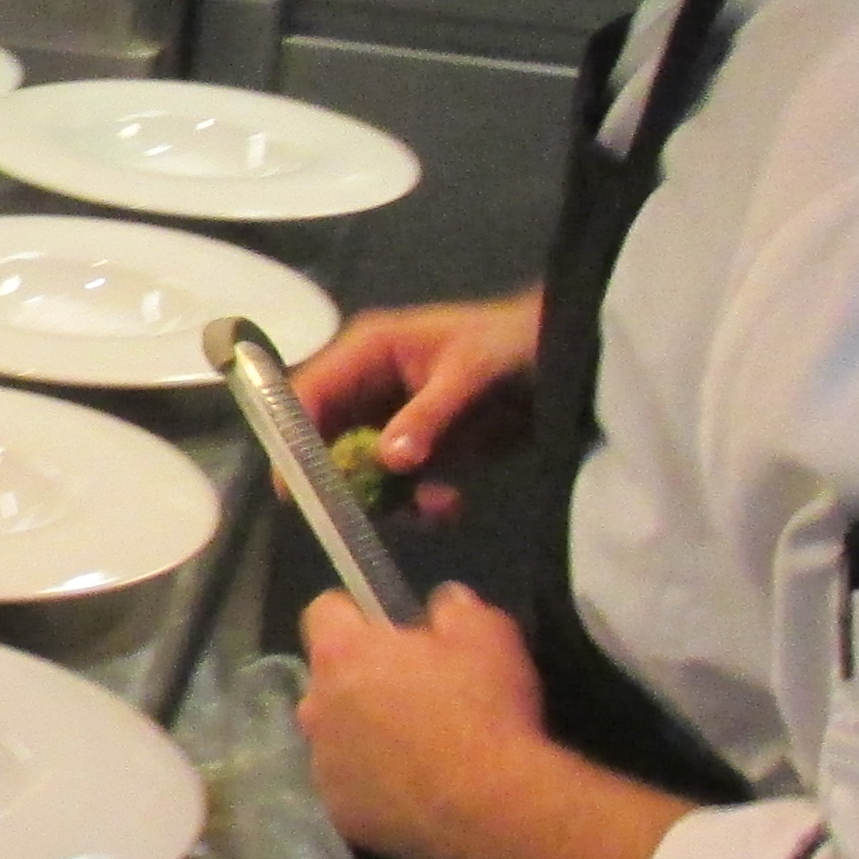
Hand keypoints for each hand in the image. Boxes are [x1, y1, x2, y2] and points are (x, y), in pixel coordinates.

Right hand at [291, 288, 543, 521]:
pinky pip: (395, 488)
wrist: (565, 359)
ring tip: (432, 506)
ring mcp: (390, 423)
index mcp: (368, 352)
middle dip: (340, 480)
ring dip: (385, 500)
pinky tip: (449, 506)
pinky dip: (416, 506)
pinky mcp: (417, 452)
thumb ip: (428, 415)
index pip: (309, 392)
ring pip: (357, 473)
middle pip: (323, 441)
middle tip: (358, 515)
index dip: (294, 436)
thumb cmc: (513, 344)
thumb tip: (388, 461)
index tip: (296, 483)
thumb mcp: (471, 372)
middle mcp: (367, 389)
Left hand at [294, 585, 690, 858]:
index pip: (322, 612)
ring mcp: (324, 766)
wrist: (493, 806)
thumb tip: (444, 604)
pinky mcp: (341, 814)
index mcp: (341, 654)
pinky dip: (375, 786)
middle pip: (329, 680)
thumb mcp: (489, 635)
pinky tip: (418, 792)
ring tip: (419, 750)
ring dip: (365, 736)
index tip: (389, 627)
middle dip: (363, 680)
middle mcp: (316, 707)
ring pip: (336, 738)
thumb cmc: (486, 710)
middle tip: (417, 692)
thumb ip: (456, 610)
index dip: (356, 614)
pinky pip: (351, 788)